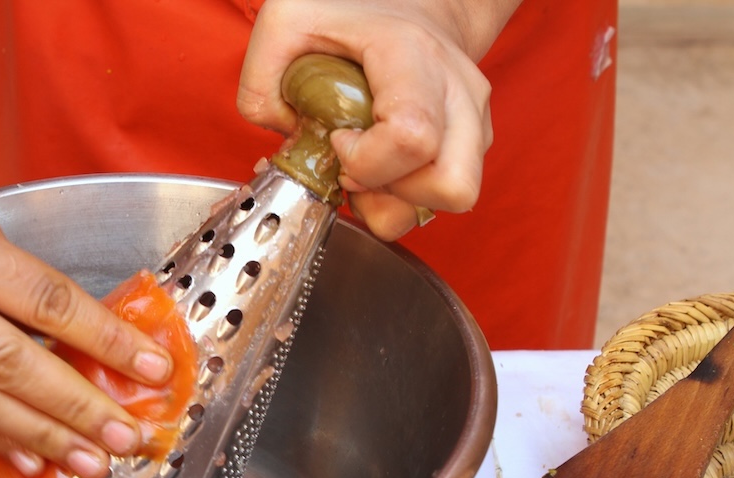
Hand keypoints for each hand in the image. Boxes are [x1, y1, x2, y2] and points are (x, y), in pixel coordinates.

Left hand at [238, 0, 520, 239]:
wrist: (413, 3)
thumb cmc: (353, 13)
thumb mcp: (288, 23)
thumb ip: (261, 81)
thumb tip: (280, 140)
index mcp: (413, 59)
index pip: (411, 137)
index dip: (366, 161)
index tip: (338, 141)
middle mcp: (456, 93)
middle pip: (451, 184)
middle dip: (392, 195)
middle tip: (355, 169)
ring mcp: (472, 120)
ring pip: (456, 196)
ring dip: (400, 202)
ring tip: (368, 172)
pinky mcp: (471, 143)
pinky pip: (446, 194)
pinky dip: (407, 197)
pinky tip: (382, 168)